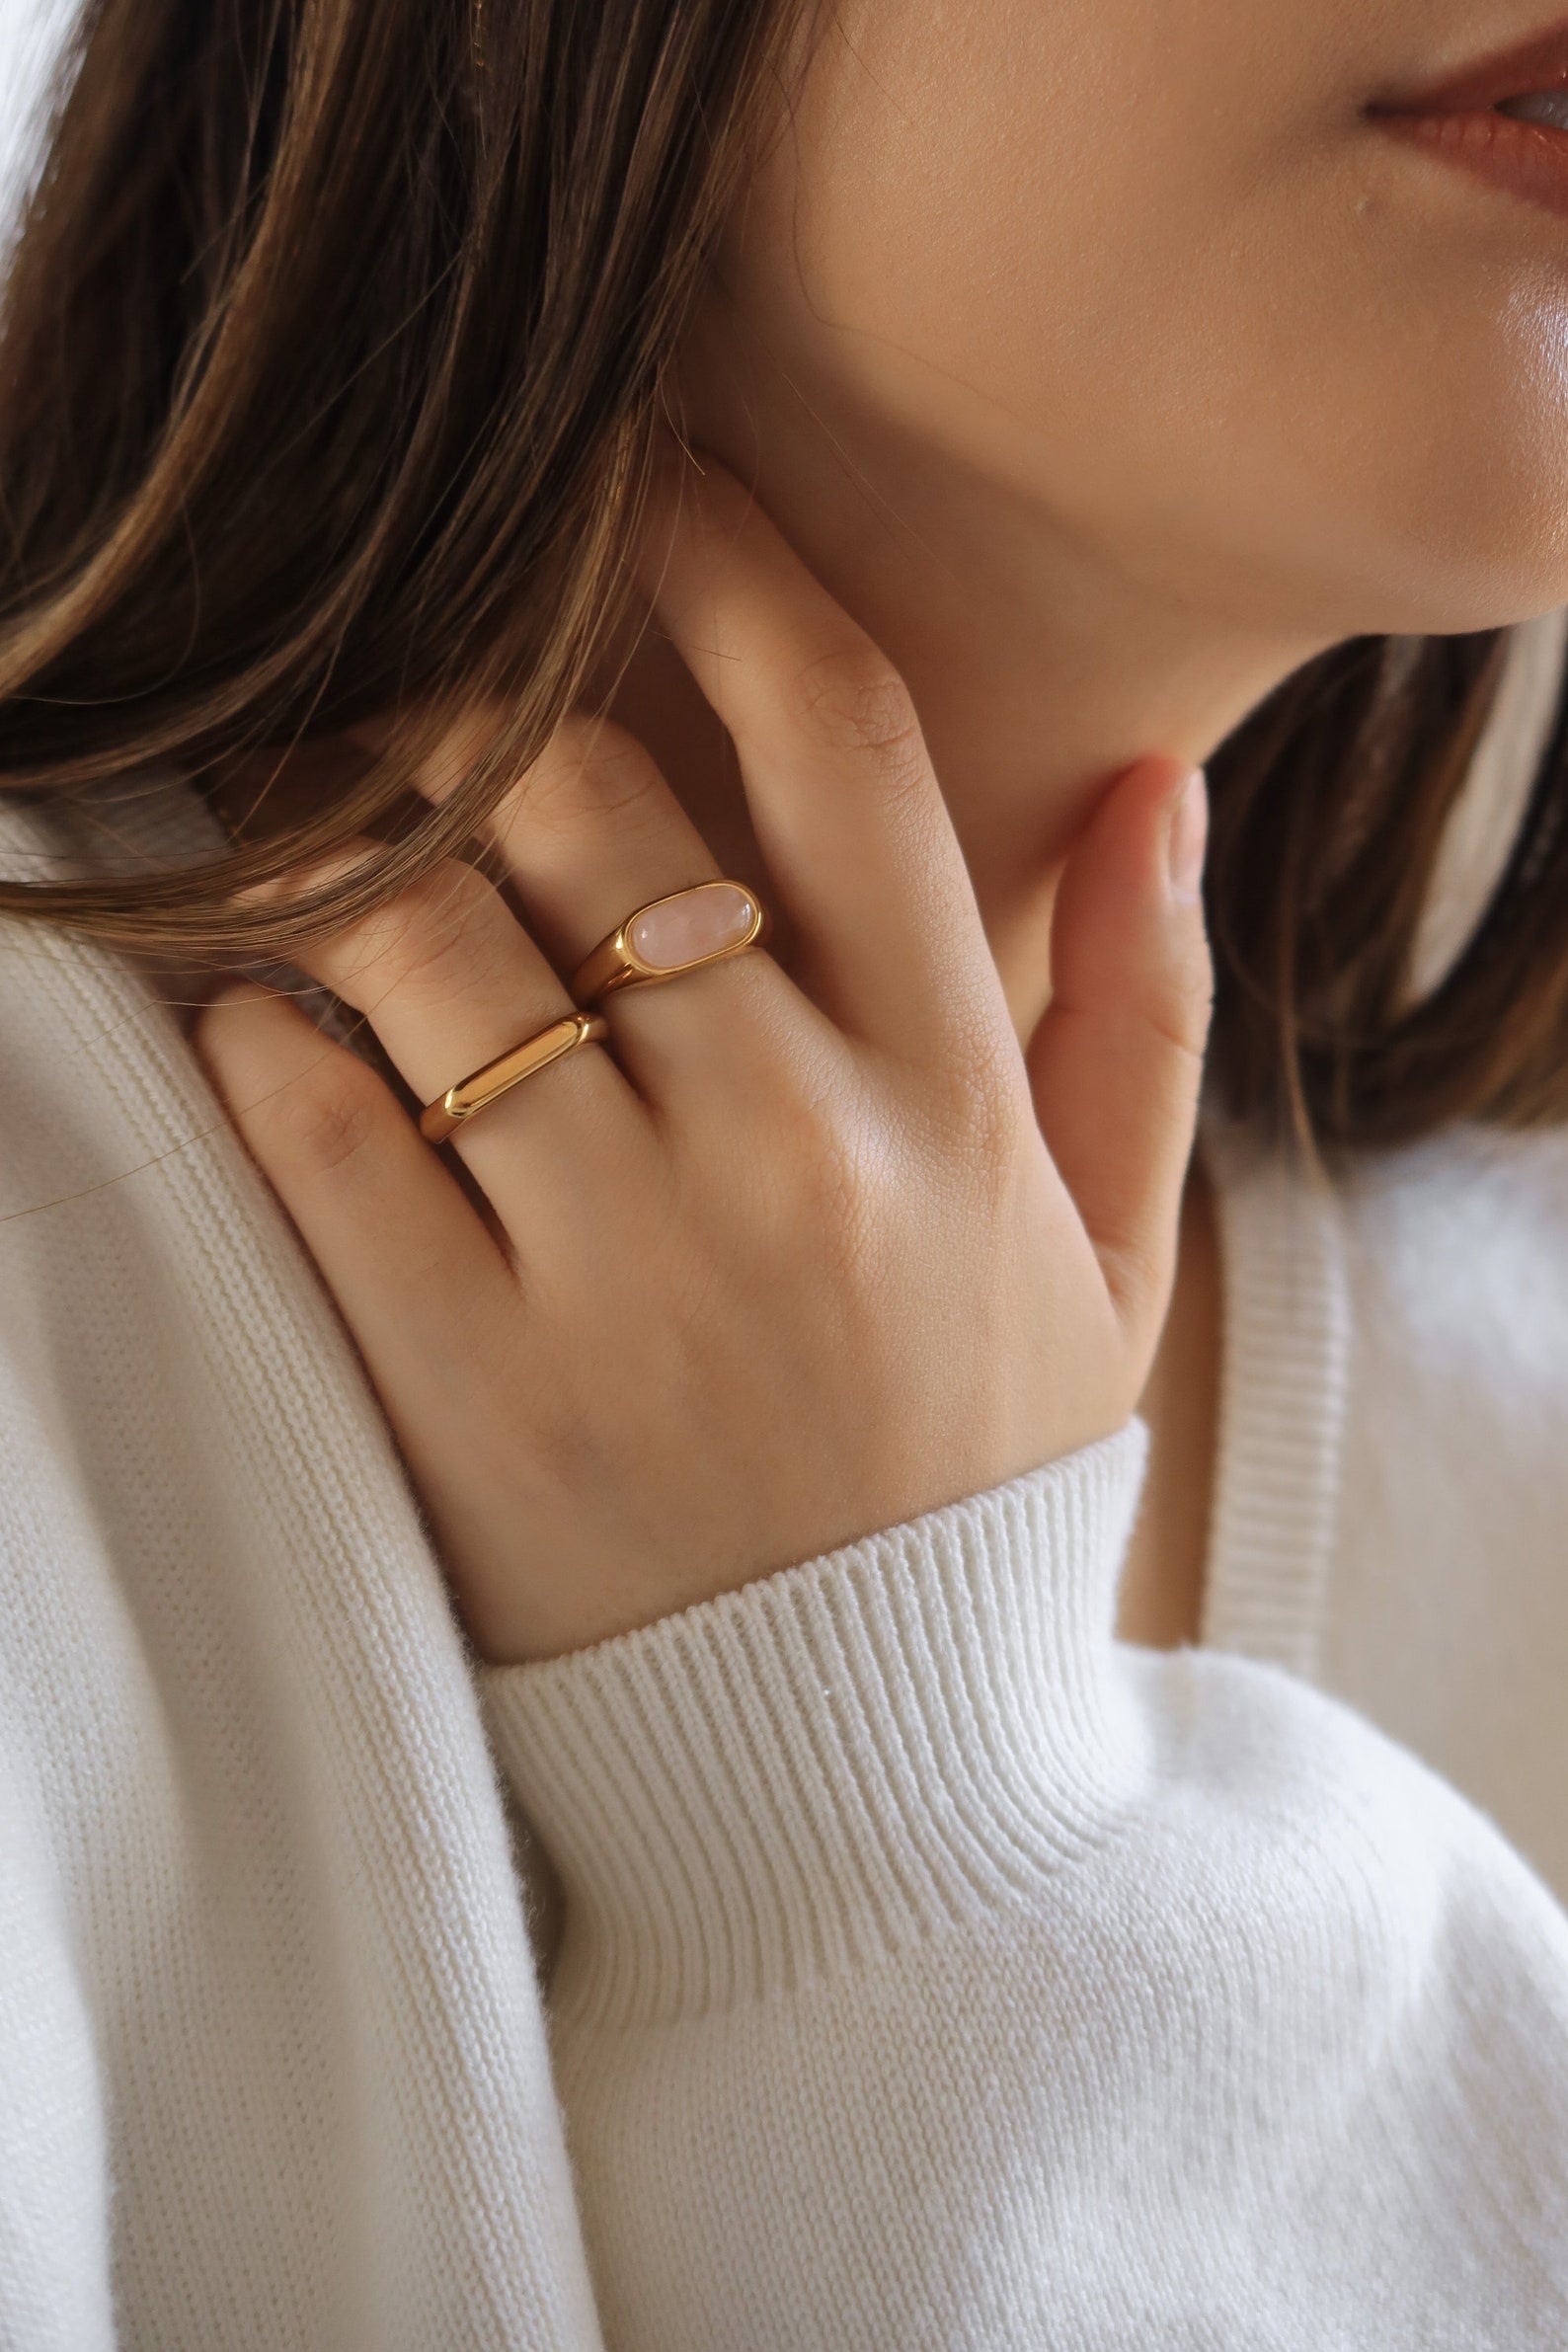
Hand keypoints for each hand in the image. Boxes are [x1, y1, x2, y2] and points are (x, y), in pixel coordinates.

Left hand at [196, 460, 1212, 1663]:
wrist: (860, 1778)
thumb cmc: (970, 1487)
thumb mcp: (1109, 1264)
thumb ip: (1139, 1015)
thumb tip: (1152, 783)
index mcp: (948, 1097)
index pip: (834, 740)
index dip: (721, 562)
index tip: (637, 489)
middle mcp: (787, 1149)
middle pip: (583, 796)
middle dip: (476, 707)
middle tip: (428, 709)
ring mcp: (616, 1265)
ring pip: (419, 933)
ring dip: (343, 847)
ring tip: (327, 842)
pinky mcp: (460, 1383)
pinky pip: (306, 1125)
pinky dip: (262, 1039)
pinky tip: (280, 1033)